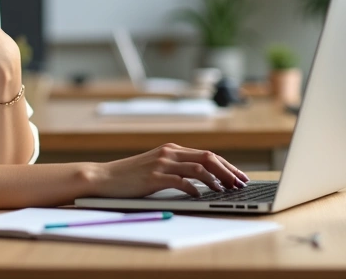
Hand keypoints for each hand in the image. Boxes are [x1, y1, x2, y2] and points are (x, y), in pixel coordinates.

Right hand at [87, 144, 251, 197]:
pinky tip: (201, 196)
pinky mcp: (153, 177)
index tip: (239, 176)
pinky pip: (180, 181)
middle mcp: (169, 153)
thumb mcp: (156, 166)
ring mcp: (161, 164)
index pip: (208, 155)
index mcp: (172, 149)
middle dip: (228, 171)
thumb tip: (203, 178)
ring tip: (226, 190)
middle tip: (240, 183)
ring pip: (198, 168)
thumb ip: (176, 167)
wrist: (104, 177)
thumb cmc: (131, 176)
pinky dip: (194, 188)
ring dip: (216, 180)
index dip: (227, 165)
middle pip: (208, 158)